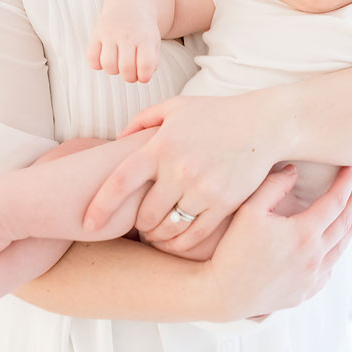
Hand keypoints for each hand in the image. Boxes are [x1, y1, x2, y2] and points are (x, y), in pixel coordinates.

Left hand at [81, 92, 283, 248]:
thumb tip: (116, 141)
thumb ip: (141, 121)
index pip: (120, 183)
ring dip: (158, 237)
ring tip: (157, 233)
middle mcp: (180, 170)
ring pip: (169, 229)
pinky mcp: (225, 204)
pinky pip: (195, 236)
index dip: (99, 207)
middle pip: (145, 215)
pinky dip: (181, 243)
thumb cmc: (216, 114)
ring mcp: (204, 189)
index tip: (87, 224)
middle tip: (139, 225)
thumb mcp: (175, 108)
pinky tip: (177, 240)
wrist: (264, 124)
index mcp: (161, 146)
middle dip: (138, 225)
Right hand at [85, 0, 161, 82]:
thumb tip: (143, 77)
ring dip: (114, 71)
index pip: (146, 65)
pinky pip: (91, 57)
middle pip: (126, 68)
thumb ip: (152, 62)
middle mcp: (127, 35)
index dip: (144, 77)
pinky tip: (105, 58)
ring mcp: (110, 33)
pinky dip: (97, 64)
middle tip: (131, 73)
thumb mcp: (154, 43)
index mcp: (146, 38)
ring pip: (108, 65)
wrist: (130, 7)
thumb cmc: (144, 31)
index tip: (143, 76)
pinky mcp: (96, 33)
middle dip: (129, 77)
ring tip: (118, 64)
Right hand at [203, 165, 351, 319]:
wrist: (224, 293)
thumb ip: (273, 186)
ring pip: (339, 249)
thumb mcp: (249, 210)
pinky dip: (334, 255)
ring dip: (349, 229)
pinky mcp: (304, 292)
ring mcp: (311, 277)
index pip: (335, 201)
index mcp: (304, 233)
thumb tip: (293, 171)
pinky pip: (327, 271)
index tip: (350, 170)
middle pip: (344, 223)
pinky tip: (333, 250)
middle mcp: (314, 256)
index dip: (344, 183)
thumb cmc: (233, 251)